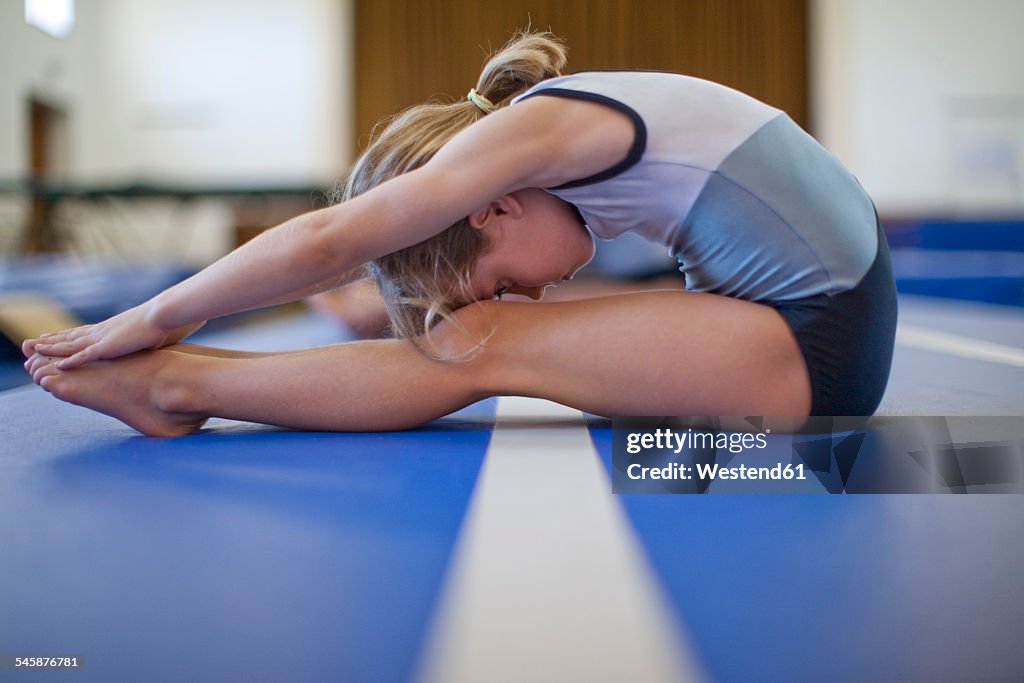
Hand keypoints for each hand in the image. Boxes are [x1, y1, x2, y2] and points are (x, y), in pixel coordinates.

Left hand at [22, 304, 204, 369]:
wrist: (165, 314)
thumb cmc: (164, 322)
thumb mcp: (151, 332)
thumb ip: (144, 338)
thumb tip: (154, 341)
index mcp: (112, 327)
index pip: (84, 331)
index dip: (68, 334)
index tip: (55, 335)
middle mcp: (103, 330)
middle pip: (71, 336)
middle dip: (52, 339)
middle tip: (33, 342)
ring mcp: (104, 338)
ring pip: (71, 345)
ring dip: (52, 348)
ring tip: (34, 350)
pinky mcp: (109, 347)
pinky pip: (84, 356)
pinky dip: (71, 361)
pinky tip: (59, 366)